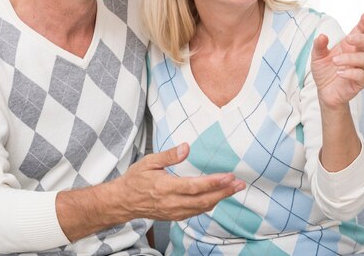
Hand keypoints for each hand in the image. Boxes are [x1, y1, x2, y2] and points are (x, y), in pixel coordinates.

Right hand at [118, 143, 245, 220]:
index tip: (229, 176)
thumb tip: (186, 147)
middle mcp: (172, 202)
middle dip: (224, 192)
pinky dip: (209, 204)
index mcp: (165, 188)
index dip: (214, 182)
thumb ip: (169, 155)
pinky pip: (196, 211)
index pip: (195, 187)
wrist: (123, 202)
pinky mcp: (175, 216)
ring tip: (234, 189)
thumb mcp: (149, 162)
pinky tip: (218, 196)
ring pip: (202, 207)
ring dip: (220, 198)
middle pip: (204, 200)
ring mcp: (174, 212)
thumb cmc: (135, 180)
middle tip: (240, 184)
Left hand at [311, 12, 363, 108]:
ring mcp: (361, 68)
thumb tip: (322, 35)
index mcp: (348, 46)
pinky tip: (339, 73)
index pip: (360, 32)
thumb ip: (319, 46)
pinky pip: (360, 75)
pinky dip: (350, 72)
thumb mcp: (317, 57)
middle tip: (348, 39)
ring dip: (348, 59)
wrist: (325, 92)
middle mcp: (357, 55)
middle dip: (360, 38)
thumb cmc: (324, 72)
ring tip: (334, 62)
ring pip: (363, 59)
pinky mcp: (361, 81)